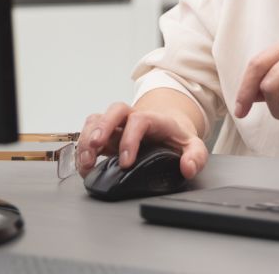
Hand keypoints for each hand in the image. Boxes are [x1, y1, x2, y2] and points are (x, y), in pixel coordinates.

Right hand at [76, 100, 208, 179]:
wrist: (167, 129)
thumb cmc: (176, 137)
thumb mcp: (193, 146)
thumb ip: (196, 156)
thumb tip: (188, 168)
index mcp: (155, 119)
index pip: (140, 120)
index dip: (130, 139)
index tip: (126, 162)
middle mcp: (133, 118)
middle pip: (115, 110)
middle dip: (102, 127)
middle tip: (96, 147)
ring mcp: (117, 125)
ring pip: (97, 120)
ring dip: (87, 138)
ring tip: (86, 162)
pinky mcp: (106, 135)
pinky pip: (89, 133)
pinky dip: (82, 147)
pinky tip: (84, 164)